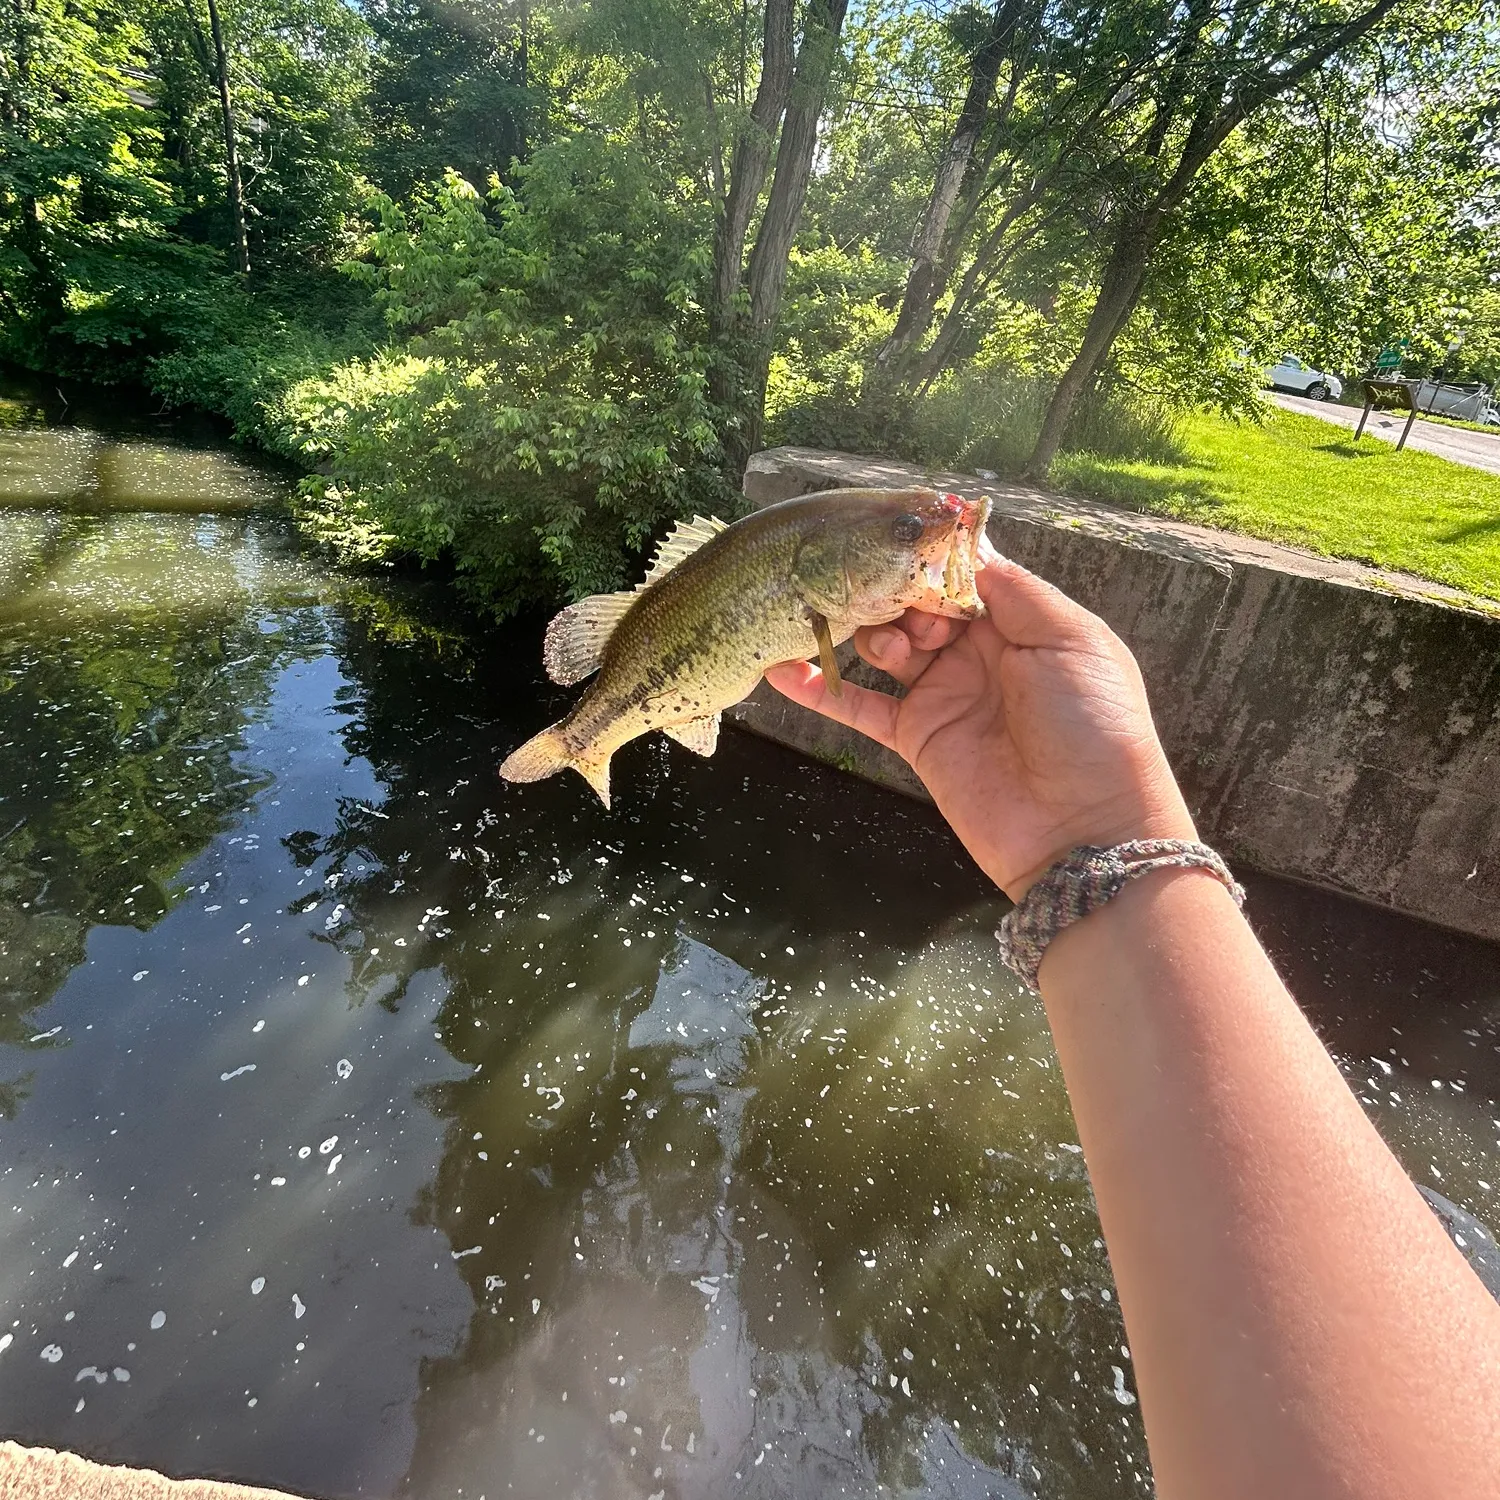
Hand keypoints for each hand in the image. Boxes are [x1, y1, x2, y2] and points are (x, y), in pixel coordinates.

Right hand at [764, 547, 1195, 899]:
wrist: (1082, 829)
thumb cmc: (1095, 727)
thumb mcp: (1072, 641)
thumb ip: (1016, 591)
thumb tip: (965, 551)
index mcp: (1021, 623)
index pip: (962, 575)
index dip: (932, 560)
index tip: (901, 543)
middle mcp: (978, 652)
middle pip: (917, 603)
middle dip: (898, 594)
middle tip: (894, 602)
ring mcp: (944, 694)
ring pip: (887, 645)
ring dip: (873, 632)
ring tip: (888, 646)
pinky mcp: (916, 737)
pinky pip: (860, 706)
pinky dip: (821, 689)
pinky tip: (783, 669)